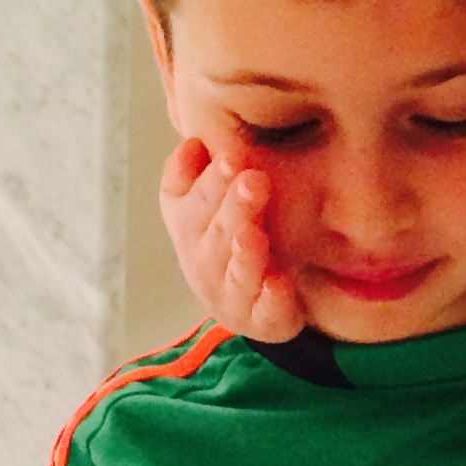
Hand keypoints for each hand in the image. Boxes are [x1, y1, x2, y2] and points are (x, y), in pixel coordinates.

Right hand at [161, 139, 305, 342]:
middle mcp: (203, 263)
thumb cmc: (227, 237)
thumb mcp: (208, 201)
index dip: (206, 183)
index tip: (232, 158)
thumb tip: (192, 143)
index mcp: (188, 226)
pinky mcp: (262, 322)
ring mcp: (231, 295)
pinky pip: (266, 313)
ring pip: (236, 274)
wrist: (253, 300)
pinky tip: (279, 285)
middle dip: (231, 208)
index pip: (187, 202)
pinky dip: (271, 300)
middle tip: (253, 181)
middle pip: (213, 235)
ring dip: (244, 254)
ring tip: (254, 235)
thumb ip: (194, 173)